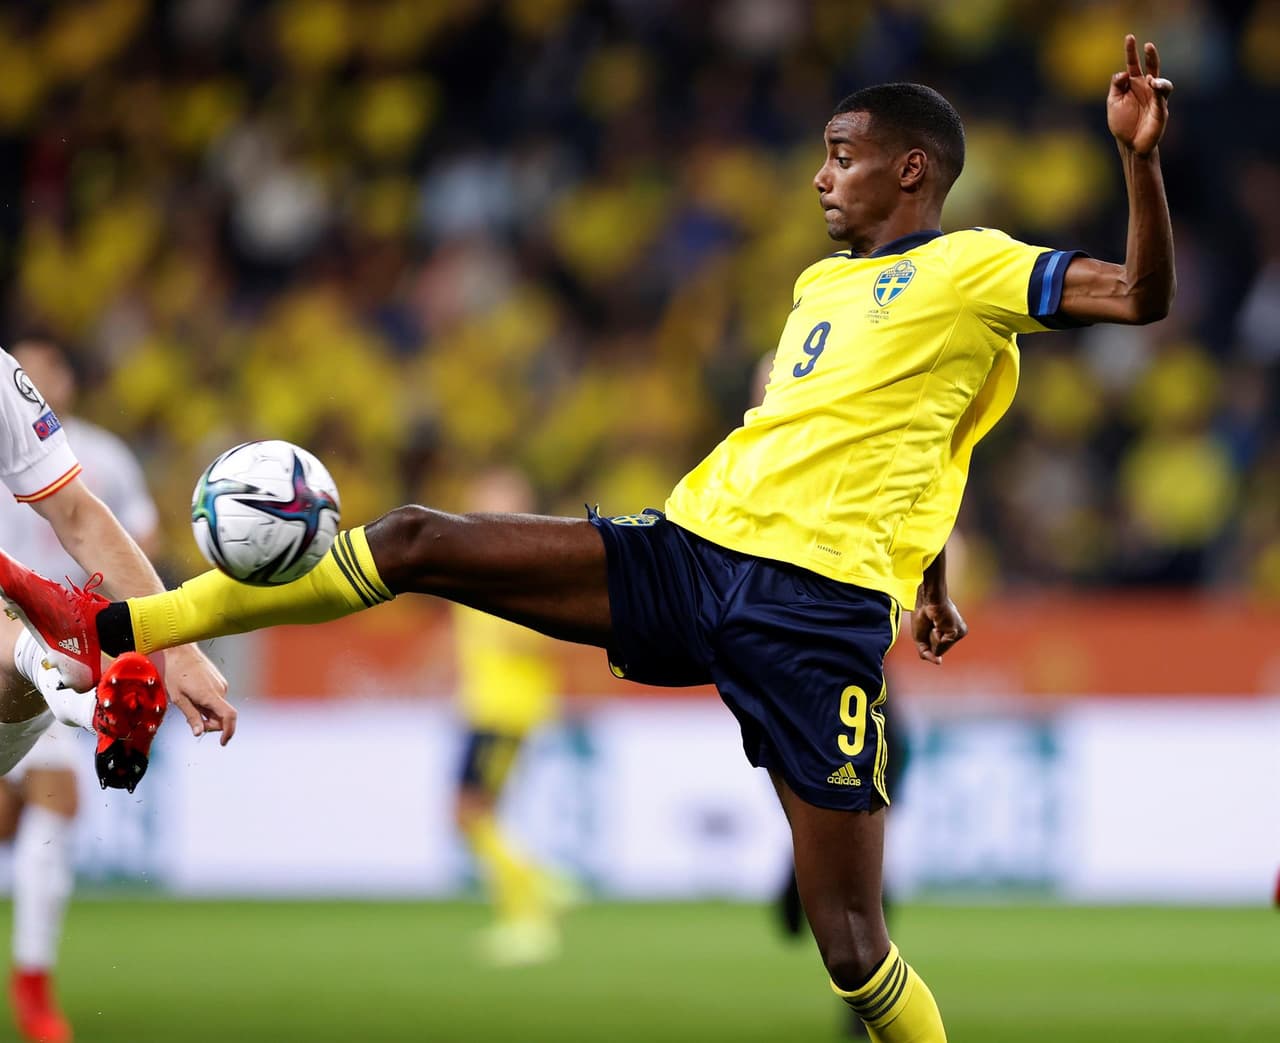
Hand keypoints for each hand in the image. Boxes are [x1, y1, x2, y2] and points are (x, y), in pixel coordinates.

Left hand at [159, 644, 236, 743]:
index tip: (223, 742)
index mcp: (209, 695)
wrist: (183, 651)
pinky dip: (209, 705)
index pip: (228, 716)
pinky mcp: (220, 682)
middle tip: (193, 722)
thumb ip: (191, 716)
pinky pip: (218, 700)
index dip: (229, 731)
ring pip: (219, 709)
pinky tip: (195, 696)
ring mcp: (222, 685)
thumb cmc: (177, 673)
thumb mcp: (179, 698)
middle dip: (211, 724)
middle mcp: (220, 690)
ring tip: (190, 703)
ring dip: (208, 713)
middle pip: (222, 717)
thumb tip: (199, 733)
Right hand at [911, 597, 967, 664]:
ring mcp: (959, 633)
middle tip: (931, 624)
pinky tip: (938, 624)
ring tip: (935, 623)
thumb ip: (926, 653)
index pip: (936, 650)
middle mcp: (957, 634)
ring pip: (940, 650)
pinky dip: (936, 636)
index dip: (926, 640)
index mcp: (949, 633)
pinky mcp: (958, 632)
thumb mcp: (920, 639)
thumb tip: (938, 662)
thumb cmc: (922, 615)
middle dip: (929, 640)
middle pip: (938, 652)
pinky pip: (942, 645)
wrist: (926, 600)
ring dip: (932, 638)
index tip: (928, 624)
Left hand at [1108, 35, 1172, 155]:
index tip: (1130, 37)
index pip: (1133, 64)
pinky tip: (1155, 87)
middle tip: (1148, 45)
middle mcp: (1146, 88)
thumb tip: (1123, 73)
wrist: (1130, 144)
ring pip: (1161, 82)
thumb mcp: (1113, 102)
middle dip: (1150, 56)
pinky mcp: (1161, 109)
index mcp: (1133, 84)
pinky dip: (1159, 91)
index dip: (1131, 51)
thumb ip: (1116, 86)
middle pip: (1151, 67)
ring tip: (1151, 80)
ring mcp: (1155, 98)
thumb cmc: (1122, 123)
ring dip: (1157, 79)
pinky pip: (1162, 97)